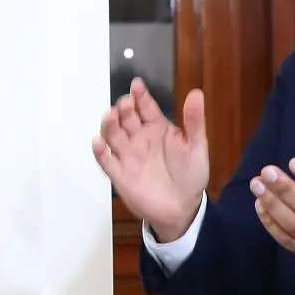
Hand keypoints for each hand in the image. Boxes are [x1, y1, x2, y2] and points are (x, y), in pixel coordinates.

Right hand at [93, 78, 210, 240]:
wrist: (182, 208)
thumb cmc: (190, 174)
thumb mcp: (196, 146)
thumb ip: (194, 121)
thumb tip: (197, 93)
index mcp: (156, 128)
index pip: (146, 107)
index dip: (140, 96)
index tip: (136, 85)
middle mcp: (138, 138)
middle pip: (126, 118)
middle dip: (123, 108)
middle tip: (125, 103)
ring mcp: (127, 155)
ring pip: (112, 135)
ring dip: (109, 124)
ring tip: (110, 116)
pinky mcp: (119, 174)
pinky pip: (106, 161)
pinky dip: (99, 151)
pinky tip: (98, 142)